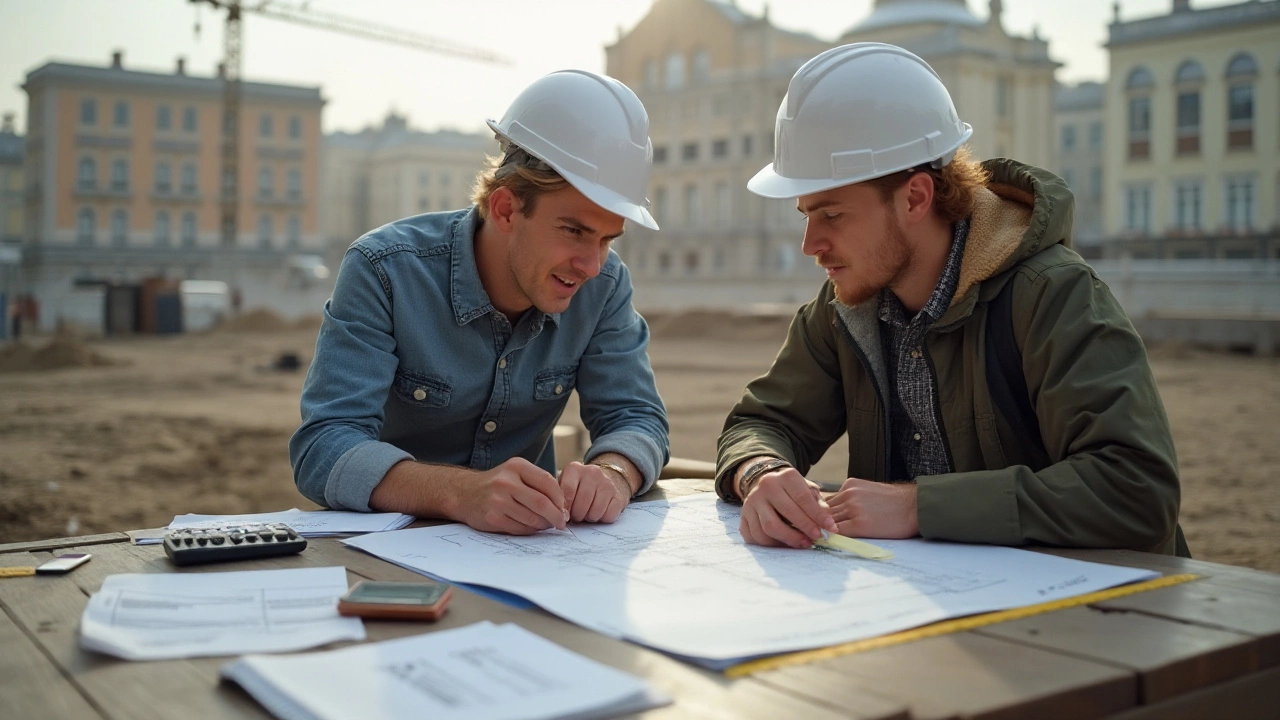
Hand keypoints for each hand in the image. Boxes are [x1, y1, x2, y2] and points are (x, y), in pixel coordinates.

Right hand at [452, 457, 567, 534]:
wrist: (464, 493)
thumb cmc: (497, 484)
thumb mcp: (515, 473)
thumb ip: (538, 483)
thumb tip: (563, 506)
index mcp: (516, 467)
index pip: (548, 483)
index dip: (560, 498)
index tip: (564, 508)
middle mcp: (506, 482)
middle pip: (542, 503)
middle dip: (556, 516)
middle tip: (561, 523)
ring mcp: (498, 500)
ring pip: (532, 518)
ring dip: (543, 525)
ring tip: (546, 525)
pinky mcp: (492, 518)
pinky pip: (520, 528)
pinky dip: (530, 530)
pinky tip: (530, 527)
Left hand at [558, 461, 629, 523]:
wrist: (604, 481)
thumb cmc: (578, 487)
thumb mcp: (565, 485)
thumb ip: (560, 497)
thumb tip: (560, 514)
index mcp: (575, 469)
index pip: (567, 491)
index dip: (564, 508)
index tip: (563, 514)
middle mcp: (592, 472)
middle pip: (581, 504)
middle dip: (577, 515)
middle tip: (576, 515)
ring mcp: (607, 483)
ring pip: (595, 512)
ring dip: (590, 518)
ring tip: (587, 513)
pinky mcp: (618, 496)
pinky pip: (609, 515)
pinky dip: (603, 519)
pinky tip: (600, 512)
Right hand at [740, 466, 837, 547]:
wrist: (764, 484)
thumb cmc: (792, 490)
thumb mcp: (807, 489)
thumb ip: (818, 503)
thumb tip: (828, 522)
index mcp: (785, 477)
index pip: (803, 498)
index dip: (818, 515)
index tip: (830, 528)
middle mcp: (766, 487)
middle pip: (785, 513)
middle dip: (804, 528)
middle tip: (816, 538)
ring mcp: (752, 502)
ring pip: (768, 528)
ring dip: (788, 540)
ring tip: (802, 543)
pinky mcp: (743, 516)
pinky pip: (755, 536)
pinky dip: (770, 544)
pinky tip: (783, 544)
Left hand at [826, 477, 919, 538]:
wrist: (915, 507)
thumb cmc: (896, 502)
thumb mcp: (870, 491)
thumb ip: (852, 498)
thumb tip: (838, 512)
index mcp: (850, 485)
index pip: (826, 501)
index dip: (820, 514)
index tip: (818, 523)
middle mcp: (849, 494)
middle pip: (823, 511)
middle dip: (819, 523)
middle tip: (813, 534)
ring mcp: (853, 509)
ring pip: (828, 521)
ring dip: (823, 531)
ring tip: (818, 540)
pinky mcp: (859, 524)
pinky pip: (838, 533)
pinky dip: (832, 538)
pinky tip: (830, 543)